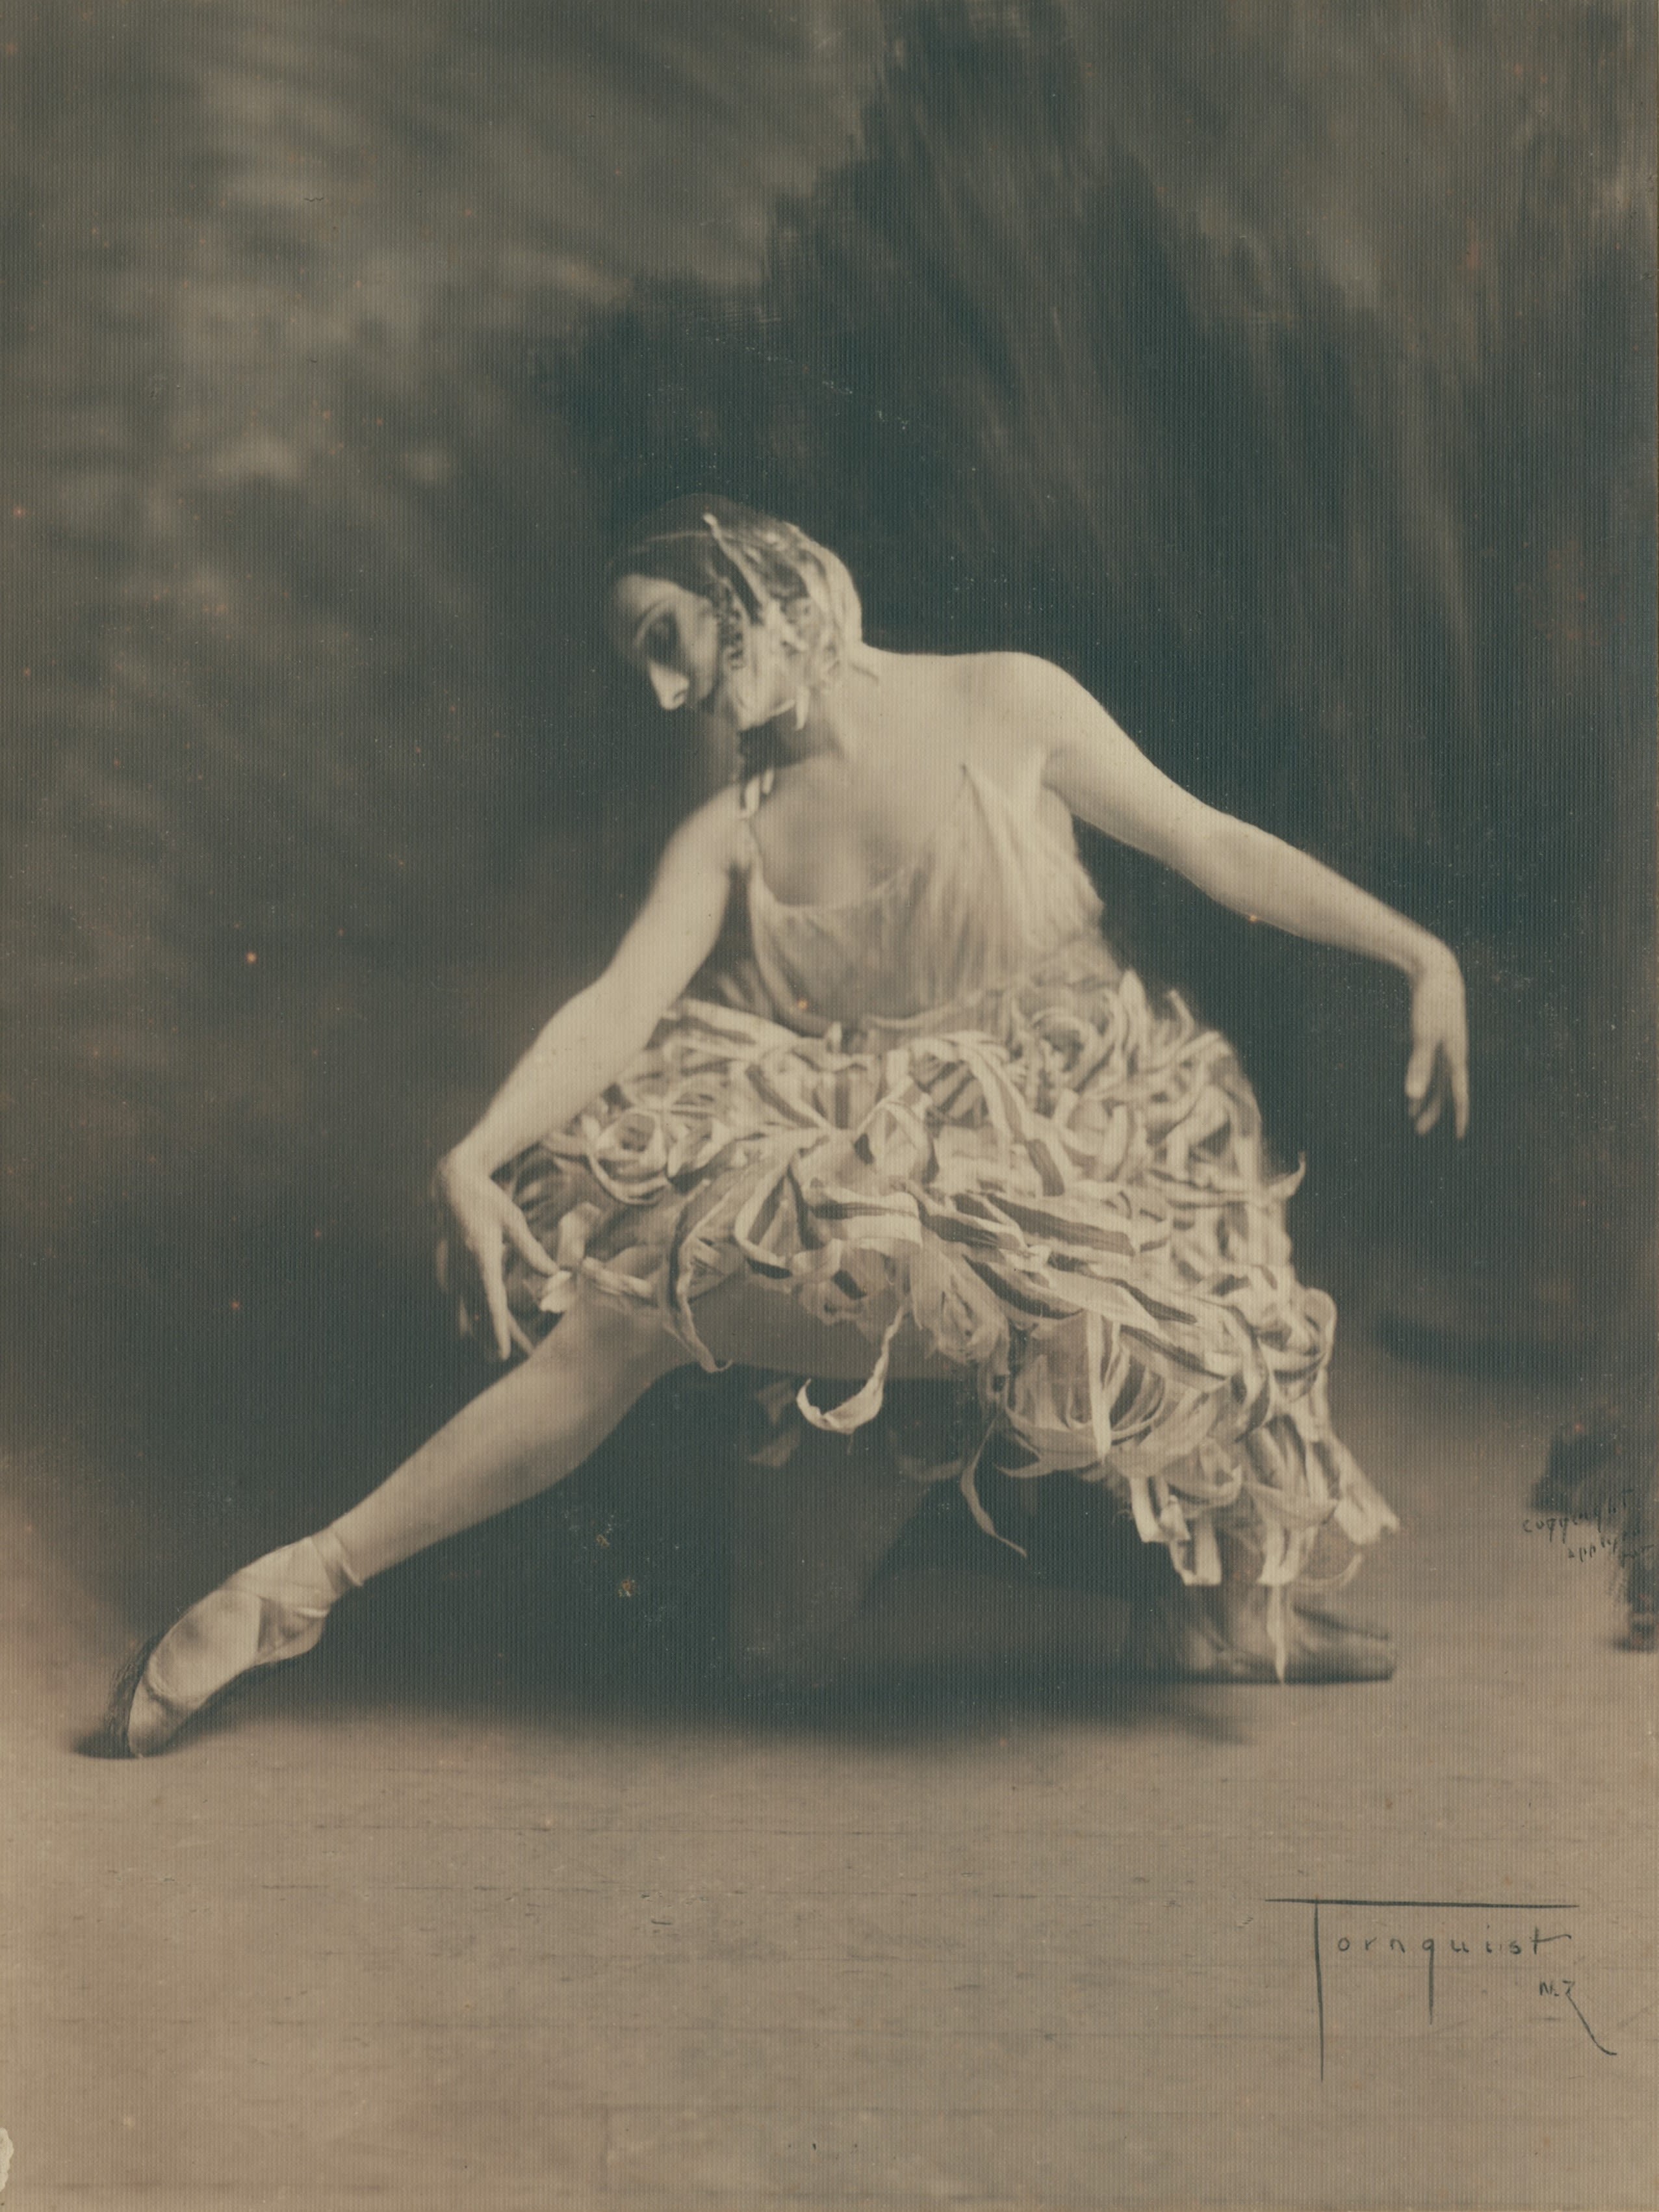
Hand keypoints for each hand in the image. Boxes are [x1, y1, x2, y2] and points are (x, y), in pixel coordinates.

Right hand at [432, 1150, 556, 1360]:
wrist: (451, 1186)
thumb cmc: (487, 1200)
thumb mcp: (513, 1220)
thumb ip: (531, 1250)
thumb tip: (554, 1273)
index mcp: (482, 1257)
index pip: (493, 1302)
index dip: (498, 1330)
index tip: (503, 1352)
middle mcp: (465, 1268)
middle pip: (480, 1312)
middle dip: (491, 1338)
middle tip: (502, 1362)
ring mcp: (455, 1269)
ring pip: (468, 1308)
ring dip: (479, 1330)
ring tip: (489, 1354)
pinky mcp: (451, 1267)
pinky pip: (460, 1298)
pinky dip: (468, 1314)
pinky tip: (467, 1331)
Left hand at [1404, 947, 1469, 1137]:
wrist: (1436, 971)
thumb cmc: (1432, 1003)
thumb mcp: (1423, 1036)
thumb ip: (1419, 1067)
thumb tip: (1411, 1096)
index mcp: (1456, 1057)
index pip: (1459, 1094)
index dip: (1459, 1116)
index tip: (1458, 1136)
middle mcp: (1454, 1053)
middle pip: (1446, 1090)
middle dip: (1433, 1111)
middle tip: (1418, 1131)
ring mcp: (1446, 1044)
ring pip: (1438, 1078)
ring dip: (1426, 1096)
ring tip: (1410, 1114)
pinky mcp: (1436, 1035)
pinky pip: (1431, 1064)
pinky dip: (1422, 1076)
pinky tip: (1413, 1082)